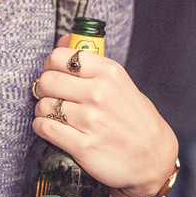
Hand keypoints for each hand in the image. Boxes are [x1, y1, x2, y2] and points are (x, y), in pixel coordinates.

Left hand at [32, 41, 177, 196]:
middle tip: (49, 95)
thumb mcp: (119, 82)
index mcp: (108, 72)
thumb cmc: (134, 117)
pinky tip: (51, 127)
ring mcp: (91, 120)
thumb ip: (90, 62)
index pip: (60, 56)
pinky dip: (41, 127)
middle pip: (48, 80)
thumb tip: (63, 39)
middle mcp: (99, 93)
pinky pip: (45, 128)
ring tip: (53, 113)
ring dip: (43, 109)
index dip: (50, 65)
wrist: (154, 157)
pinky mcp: (83, 145)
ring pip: (44, 105)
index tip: (52, 73)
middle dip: (43, 88)